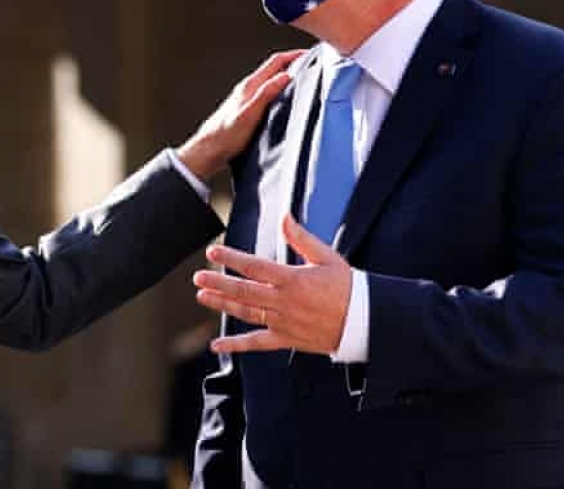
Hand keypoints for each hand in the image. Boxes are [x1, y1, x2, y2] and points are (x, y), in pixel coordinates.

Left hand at [176, 49, 304, 181]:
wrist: (208, 150)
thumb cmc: (226, 136)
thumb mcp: (249, 115)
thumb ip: (265, 94)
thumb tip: (285, 76)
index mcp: (250, 86)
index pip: (275, 62)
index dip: (293, 55)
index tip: (309, 54)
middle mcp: (247, 89)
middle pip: (273, 68)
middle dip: (293, 63)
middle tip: (311, 65)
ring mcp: (246, 98)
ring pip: (270, 80)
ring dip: (286, 76)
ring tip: (302, 80)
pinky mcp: (246, 109)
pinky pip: (266, 93)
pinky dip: (278, 90)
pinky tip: (283, 100)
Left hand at [193, 214, 351, 354]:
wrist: (366, 322)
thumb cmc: (347, 286)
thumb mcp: (327, 257)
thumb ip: (301, 238)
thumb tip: (284, 217)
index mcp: (293, 279)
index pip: (254, 267)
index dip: (231, 259)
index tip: (212, 252)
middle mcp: (284, 302)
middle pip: (244, 291)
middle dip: (218, 283)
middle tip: (198, 278)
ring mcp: (283, 323)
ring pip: (246, 313)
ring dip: (222, 305)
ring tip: (202, 297)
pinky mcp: (286, 340)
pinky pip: (257, 344)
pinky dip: (235, 345)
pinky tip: (216, 345)